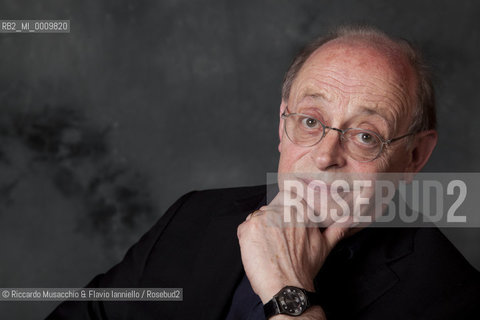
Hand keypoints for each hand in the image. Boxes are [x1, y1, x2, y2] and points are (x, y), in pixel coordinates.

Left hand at [237, 190, 351, 303]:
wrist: (287, 287)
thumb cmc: (304, 268)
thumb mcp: (325, 245)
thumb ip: (337, 227)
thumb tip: (350, 218)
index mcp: (299, 209)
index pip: (286, 196)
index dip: (283, 209)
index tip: (284, 223)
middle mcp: (281, 209)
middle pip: (270, 208)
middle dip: (271, 221)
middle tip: (277, 241)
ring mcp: (262, 218)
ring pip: (257, 217)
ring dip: (260, 229)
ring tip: (269, 247)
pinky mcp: (248, 228)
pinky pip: (245, 227)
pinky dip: (249, 238)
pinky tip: (259, 250)